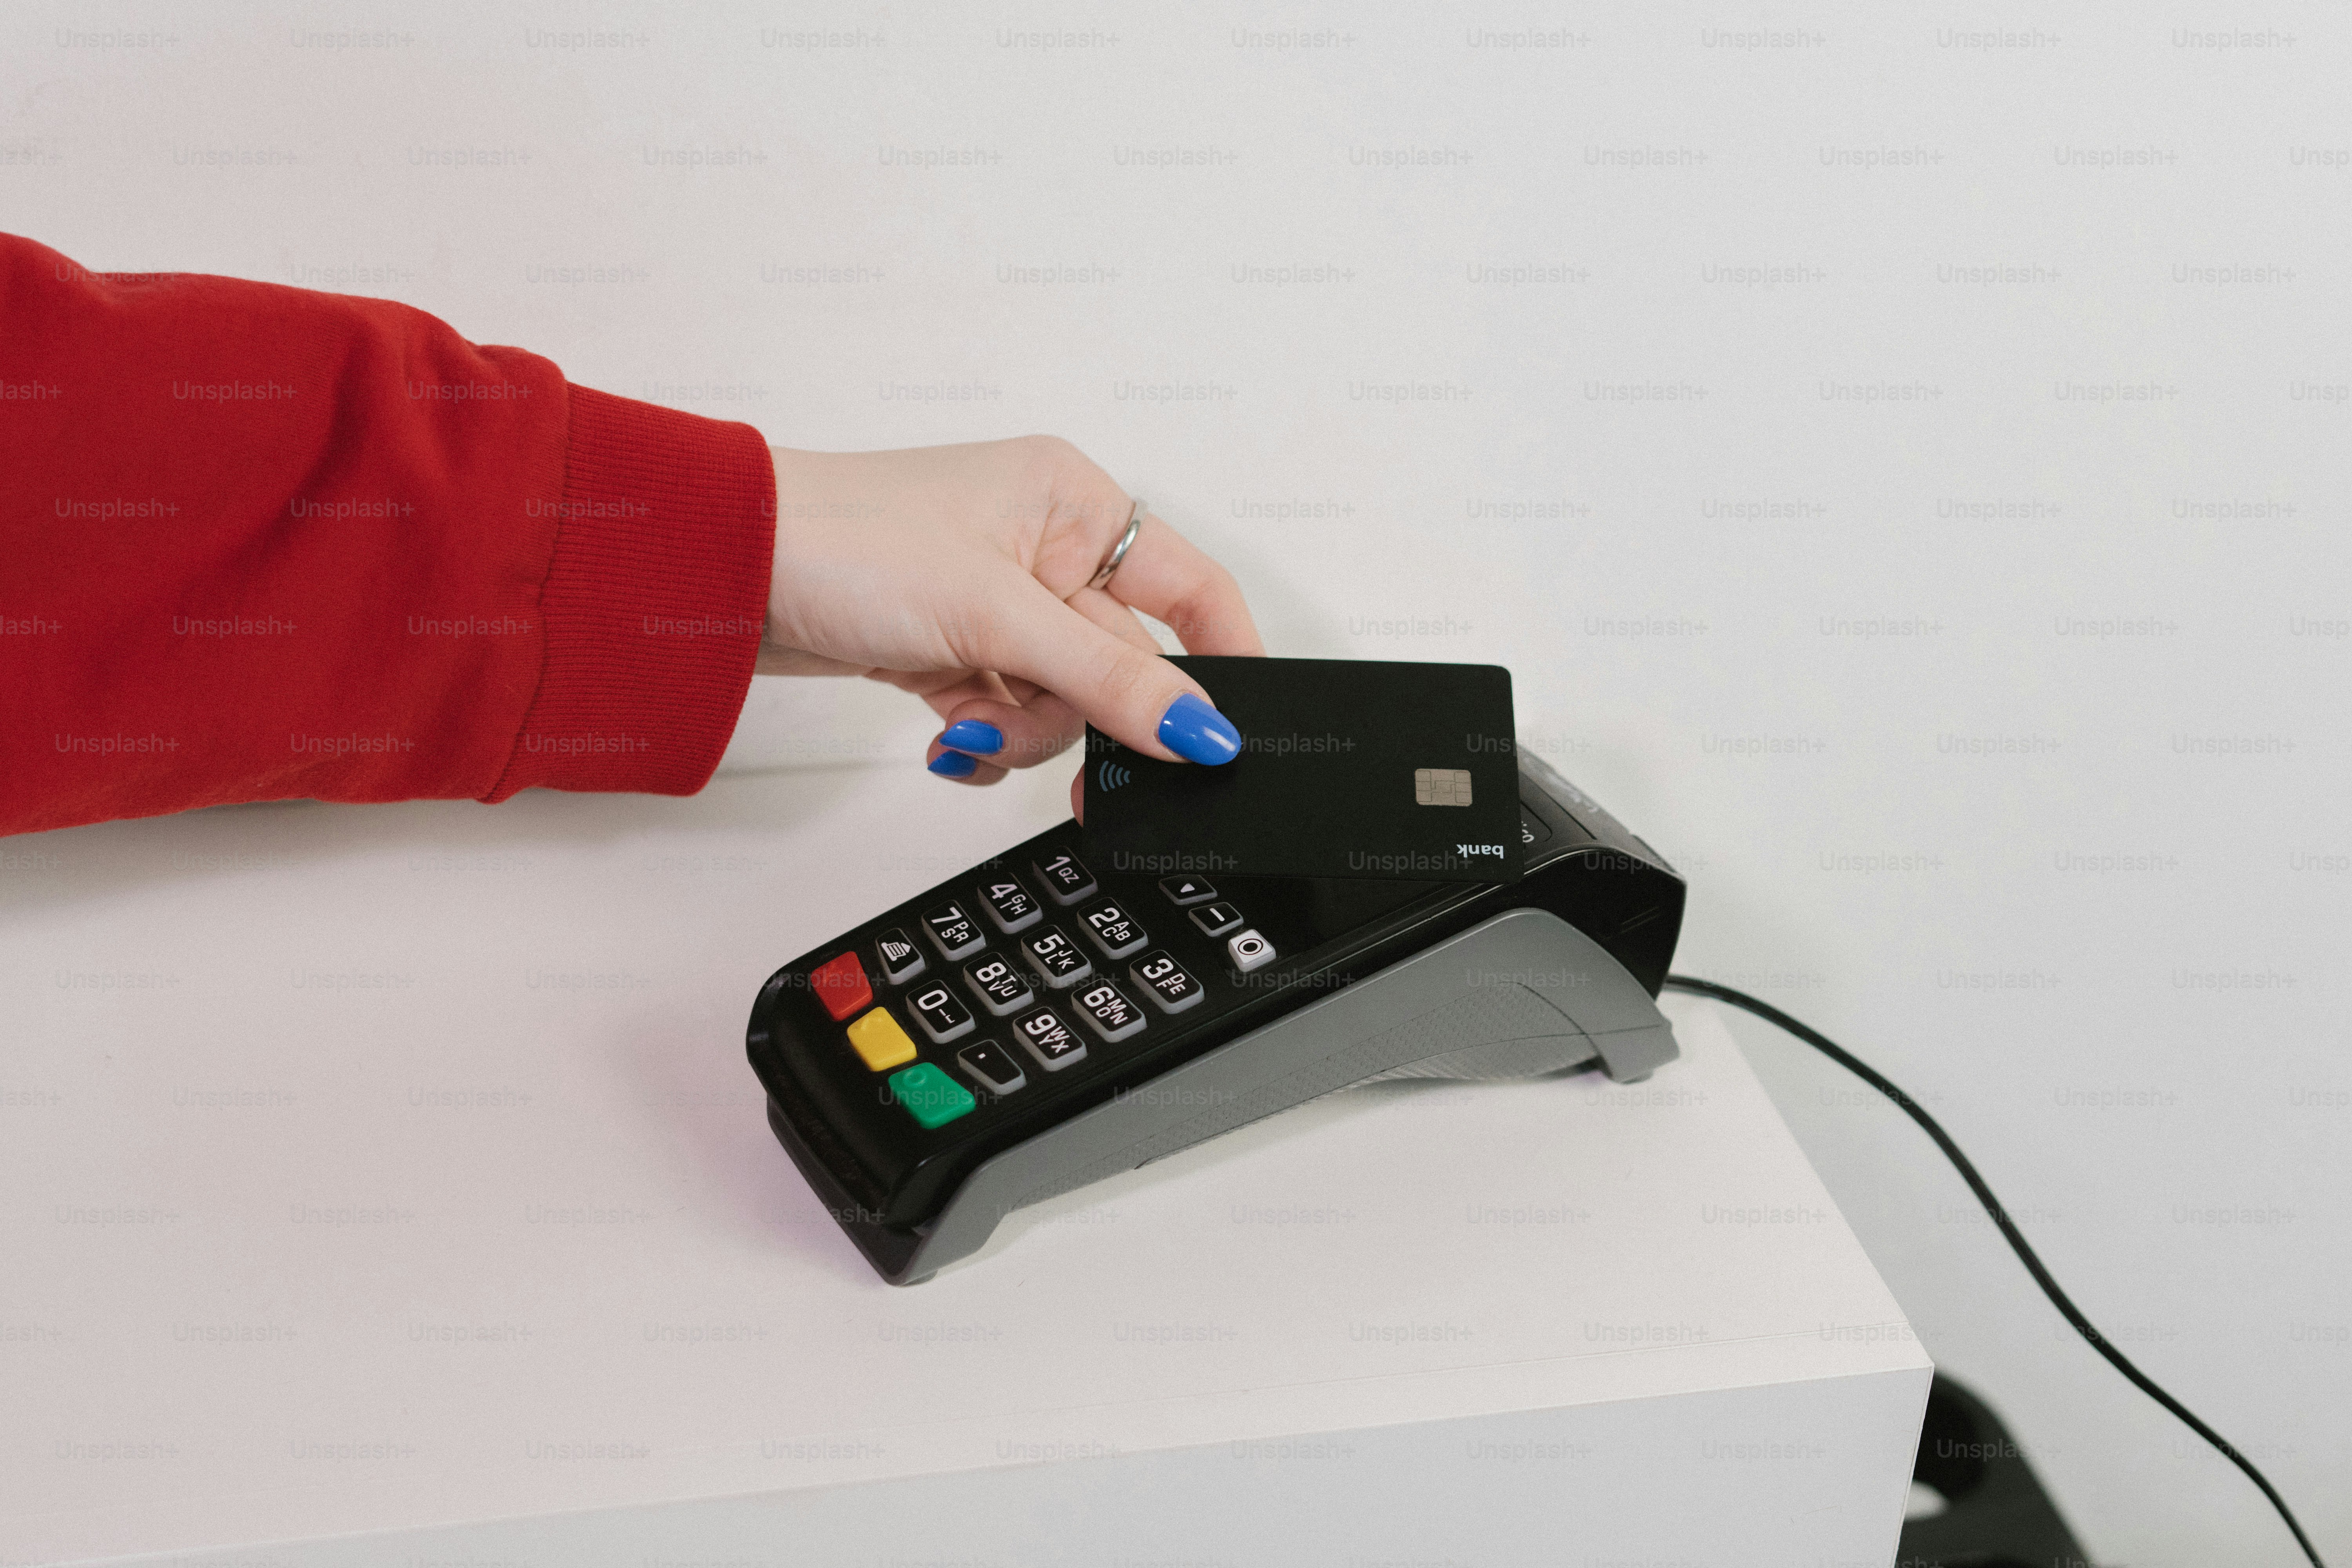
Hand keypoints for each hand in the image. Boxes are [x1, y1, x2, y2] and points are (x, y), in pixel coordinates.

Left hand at [758, 437, 1263, 814]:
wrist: (724, 572)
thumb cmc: (846, 540)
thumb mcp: (999, 617)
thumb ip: (1109, 680)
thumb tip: (1202, 732)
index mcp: (1075, 503)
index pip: (1190, 590)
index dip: (1220, 663)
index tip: (1231, 737)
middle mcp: (1044, 546)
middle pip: (1120, 663)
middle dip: (1082, 716)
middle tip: (1083, 778)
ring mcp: (995, 601)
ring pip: (1061, 700)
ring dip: (1020, 732)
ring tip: (965, 729)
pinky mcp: (950, 645)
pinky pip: (1005, 712)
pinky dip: (982, 735)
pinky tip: (945, 735)